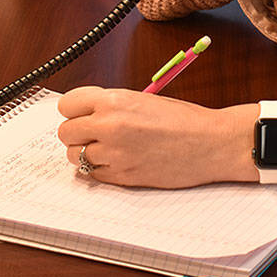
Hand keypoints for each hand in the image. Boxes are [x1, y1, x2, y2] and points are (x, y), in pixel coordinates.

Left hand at [57, 86, 259, 187]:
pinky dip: (100, 169)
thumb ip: (112, 105)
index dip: (74, 109)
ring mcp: (114, 154)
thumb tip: (87, 114)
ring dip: (85, 153)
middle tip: (93, 133)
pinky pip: (93, 174)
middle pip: (65, 132)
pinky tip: (118, 160)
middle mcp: (109, 126)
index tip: (81, 113)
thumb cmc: (184, 119)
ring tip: (106, 148)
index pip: (67, 105)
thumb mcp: (144, 99)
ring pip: (74, 156)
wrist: (211, 143)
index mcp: (114, 100)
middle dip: (77, 133)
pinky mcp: (122, 176)